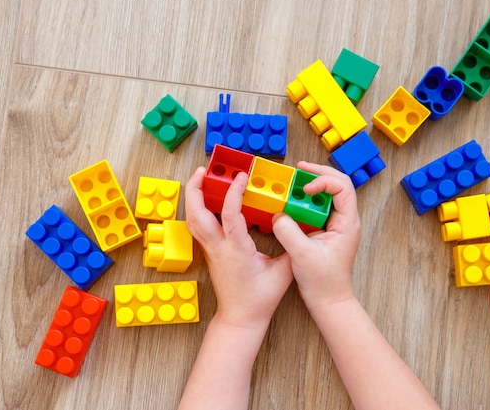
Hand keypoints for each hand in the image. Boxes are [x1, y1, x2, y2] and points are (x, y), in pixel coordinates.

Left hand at [185, 167, 293, 329]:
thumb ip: (290, 246)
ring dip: (193, 198)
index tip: (241, 175)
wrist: (240, 318)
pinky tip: (204, 201)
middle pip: (196, 214)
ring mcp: (210, 251)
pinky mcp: (209, 254)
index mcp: (236, 249)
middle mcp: (218, 248)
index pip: (229, 213)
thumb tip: (297, 225)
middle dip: (196, 189)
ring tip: (200, 179)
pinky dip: (197, 210)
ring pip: (192, 221)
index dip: (234, 191)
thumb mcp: (283, 272)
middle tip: (203, 171)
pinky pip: (197, 228)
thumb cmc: (260, 298)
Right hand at [272, 161, 360, 309]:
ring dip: (311, 184)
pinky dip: (304, 199)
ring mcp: (335, 224)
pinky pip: (316, 206)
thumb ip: (288, 232)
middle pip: (337, 184)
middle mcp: (344, 220)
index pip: (342, 188)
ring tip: (294, 179)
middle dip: (318, 173)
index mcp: (348, 223)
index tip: (305, 189)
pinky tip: (291, 198)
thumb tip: (278, 213)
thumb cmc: (323, 282)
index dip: (323, 182)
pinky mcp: (324, 229)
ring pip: (327, 193)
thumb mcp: (302, 255)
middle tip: (299, 168)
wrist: (328, 301)